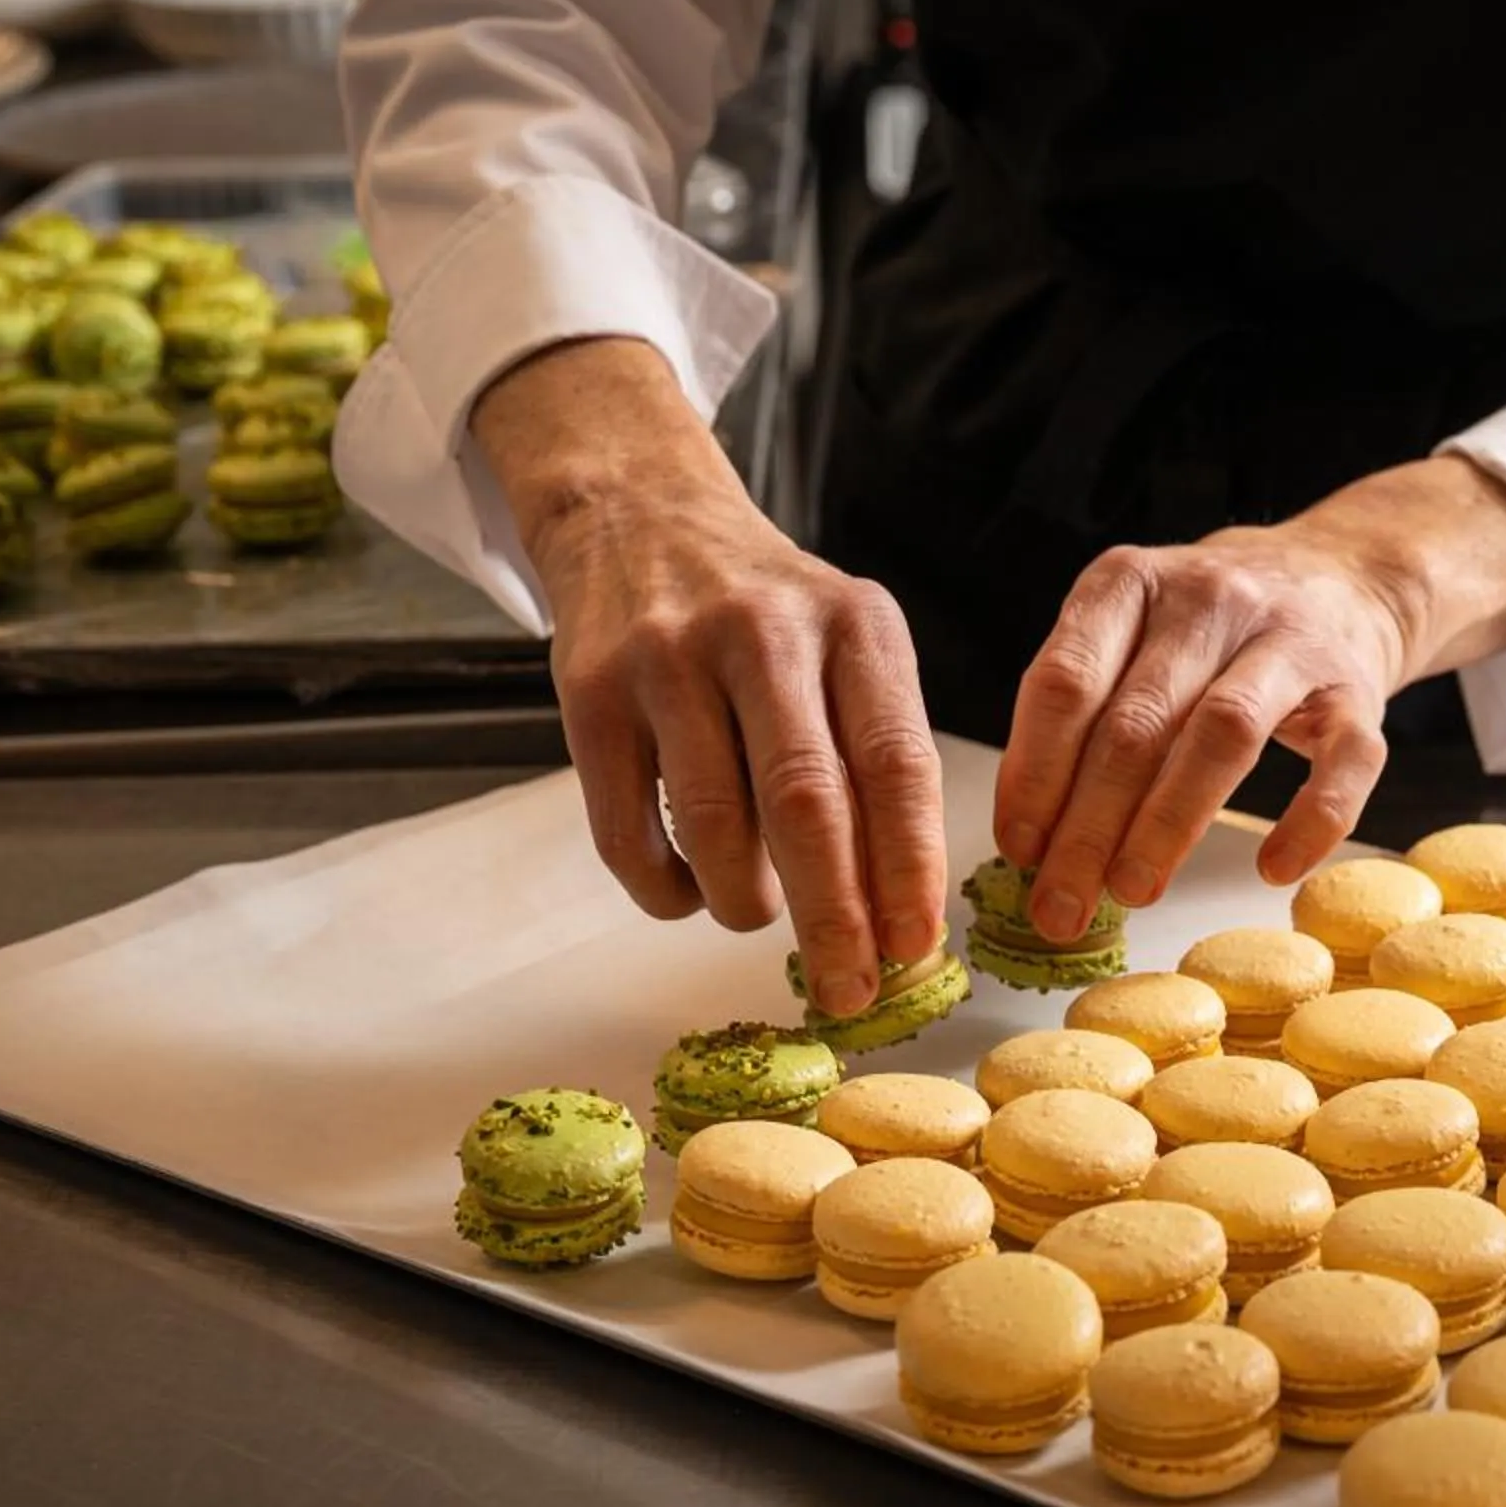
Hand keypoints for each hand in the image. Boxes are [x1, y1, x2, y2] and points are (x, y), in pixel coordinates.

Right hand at [472, 337, 944, 1018]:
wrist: (641, 516)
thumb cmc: (770, 613)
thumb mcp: (851, 644)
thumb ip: (880, 753)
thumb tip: (898, 906)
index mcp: (855, 625)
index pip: (894, 763)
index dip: (908, 867)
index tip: (916, 947)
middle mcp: (764, 633)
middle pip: (807, 804)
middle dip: (834, 916)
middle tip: (849, 990)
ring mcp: (668, 659)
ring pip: (713, 824)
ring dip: (744, 901)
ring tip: (760, 914)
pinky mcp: (589, 692)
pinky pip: (627, 831)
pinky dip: (665, 888)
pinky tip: (688, 890)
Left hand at [995, 456, 1505, 942]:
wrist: (1338, 577)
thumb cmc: (1206, 630)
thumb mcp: (1128, 634)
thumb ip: (1080, 711)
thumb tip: (1030, 835)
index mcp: (1131, 582)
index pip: (1066, 682)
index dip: (1036, 772)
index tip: (1019, 848)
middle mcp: (1211, 600)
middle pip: (1138, 723)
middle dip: (1089, 826)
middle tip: (1061, 904)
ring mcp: (1292, 641)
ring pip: (1224, 735)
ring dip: (1169, 824)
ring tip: (1132, 892)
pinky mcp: (1359, 691)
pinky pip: (1342, 762)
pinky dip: (1310, 821)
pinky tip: (1272, 869)